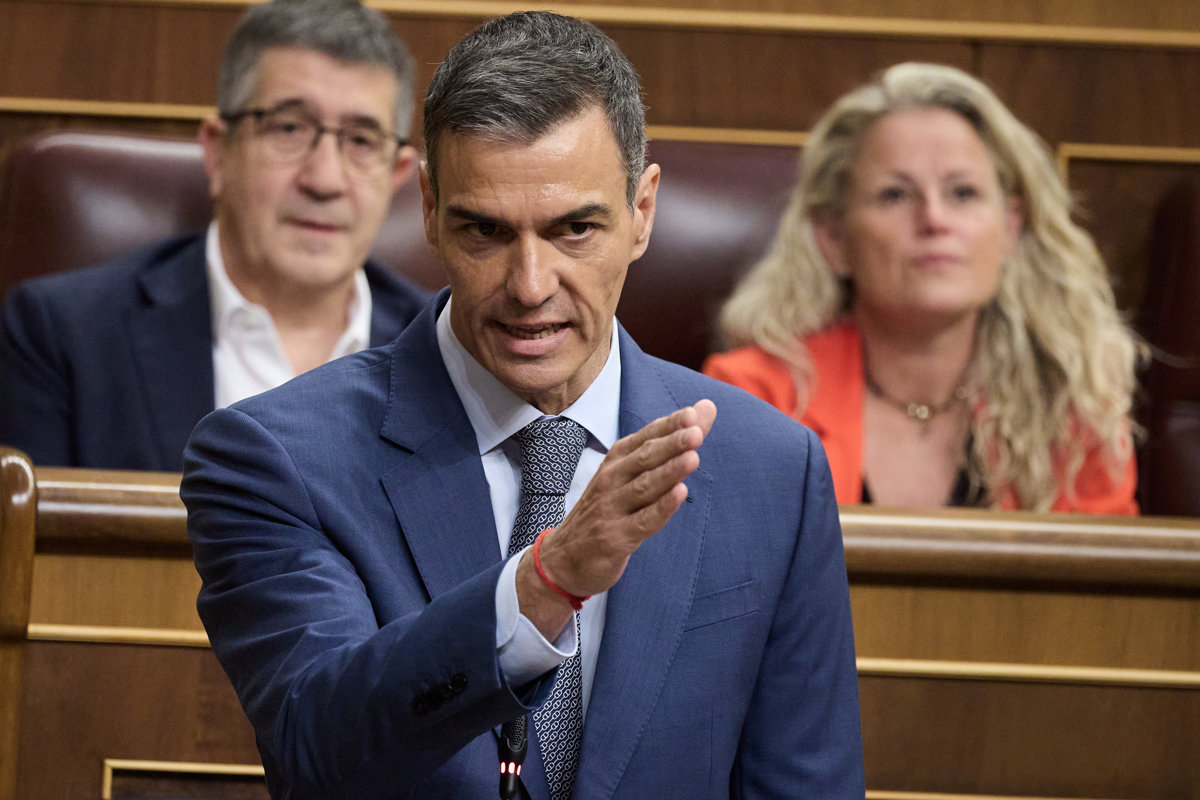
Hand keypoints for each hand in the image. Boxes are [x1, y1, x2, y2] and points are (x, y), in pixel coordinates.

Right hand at [516, 399, 716, 637]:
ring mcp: (611, 509)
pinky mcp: (615, 538)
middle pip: (644, 458)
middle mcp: (611, 480)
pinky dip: (661, 508)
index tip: (694, 413)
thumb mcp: (629, 475)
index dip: (669, 425)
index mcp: (616, 462)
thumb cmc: (605, 510)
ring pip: (644, 487)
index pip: (645, 438)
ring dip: (669, 472)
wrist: (563, 559)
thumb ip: (667, 446)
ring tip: (693, 457)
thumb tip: (703, 411)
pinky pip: (642, 521)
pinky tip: (679, 495)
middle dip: (671, 444)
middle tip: (696, 431)